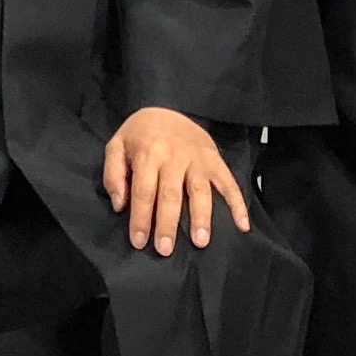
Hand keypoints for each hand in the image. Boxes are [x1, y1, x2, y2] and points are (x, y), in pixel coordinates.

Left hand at [101, 106, 248, 255]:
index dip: (141, 218)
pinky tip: (242, 224)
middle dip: (168, 224)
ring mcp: (197, 159)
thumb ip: (113, 173)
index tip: (139, 242)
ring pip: (200, 191)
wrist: (168, 106)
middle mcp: (174, 156)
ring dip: (201, 217)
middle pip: (171, 194)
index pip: (143, 190)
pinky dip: (237, 203)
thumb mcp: (117, 145)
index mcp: (148, 153)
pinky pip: (229, 182)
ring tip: (200, 242)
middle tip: (165, 249)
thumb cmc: (140, 134)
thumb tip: (120, 205)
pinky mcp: (215, 160)